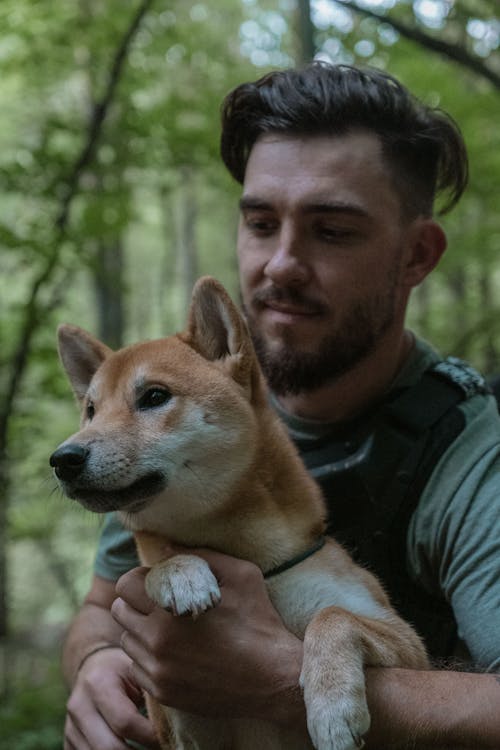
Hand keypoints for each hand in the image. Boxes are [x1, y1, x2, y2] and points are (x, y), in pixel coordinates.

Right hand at [64, 645, 159, 749]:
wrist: (94, 667)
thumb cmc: (124, 669)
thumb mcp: (138, 670)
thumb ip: (153, 691)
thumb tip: (174, 720)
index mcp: (99, 684)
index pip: (125, 722)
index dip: (150, 736)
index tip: (169, 737)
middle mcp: (79, 706)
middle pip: (108, 747)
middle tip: (161, 749)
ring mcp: (71, 726)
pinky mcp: (69, 741)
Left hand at [111, 549, 304, 725]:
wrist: (273, 678)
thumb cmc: (258, 620)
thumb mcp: (239, 575)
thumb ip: (199, 556)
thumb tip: (164, 547)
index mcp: (171, 609)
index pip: (126, 584)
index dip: (142, 578)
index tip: (159, 581)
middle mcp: (157, 642)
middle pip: (119, 611)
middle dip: (136, 601)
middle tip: (161, 603)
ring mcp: (158, 671)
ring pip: (126, 640)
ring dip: (141, 629)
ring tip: (169, 628)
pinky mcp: (163, 692)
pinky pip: (136, 668)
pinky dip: (148, 657)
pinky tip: (175, 652)